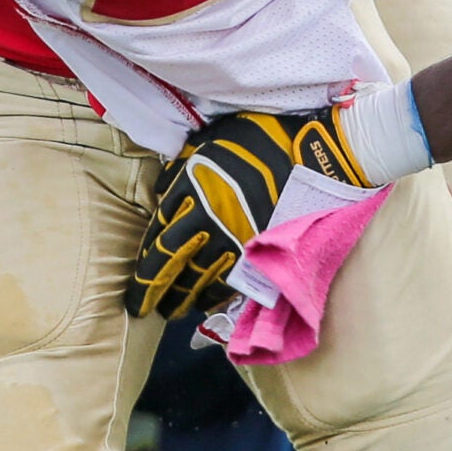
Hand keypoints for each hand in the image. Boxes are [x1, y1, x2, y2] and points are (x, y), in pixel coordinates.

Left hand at [128, 107, 372, 320]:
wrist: (317, 155)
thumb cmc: (263, 139)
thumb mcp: (211, 141)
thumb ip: (183, 168)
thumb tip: (164, 195)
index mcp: (193, 192)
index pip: (157, 240)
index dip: (143, 269)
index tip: (134, 286)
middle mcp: (209, 223)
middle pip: (173, 267)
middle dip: (155, 292)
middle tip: (144, 308)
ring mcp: (236, 242)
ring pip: (201, 281)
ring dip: (184, 299)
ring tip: (174, 311)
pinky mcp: (261, 253)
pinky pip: (231, 283)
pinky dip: (216, 296)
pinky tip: (207, 303)